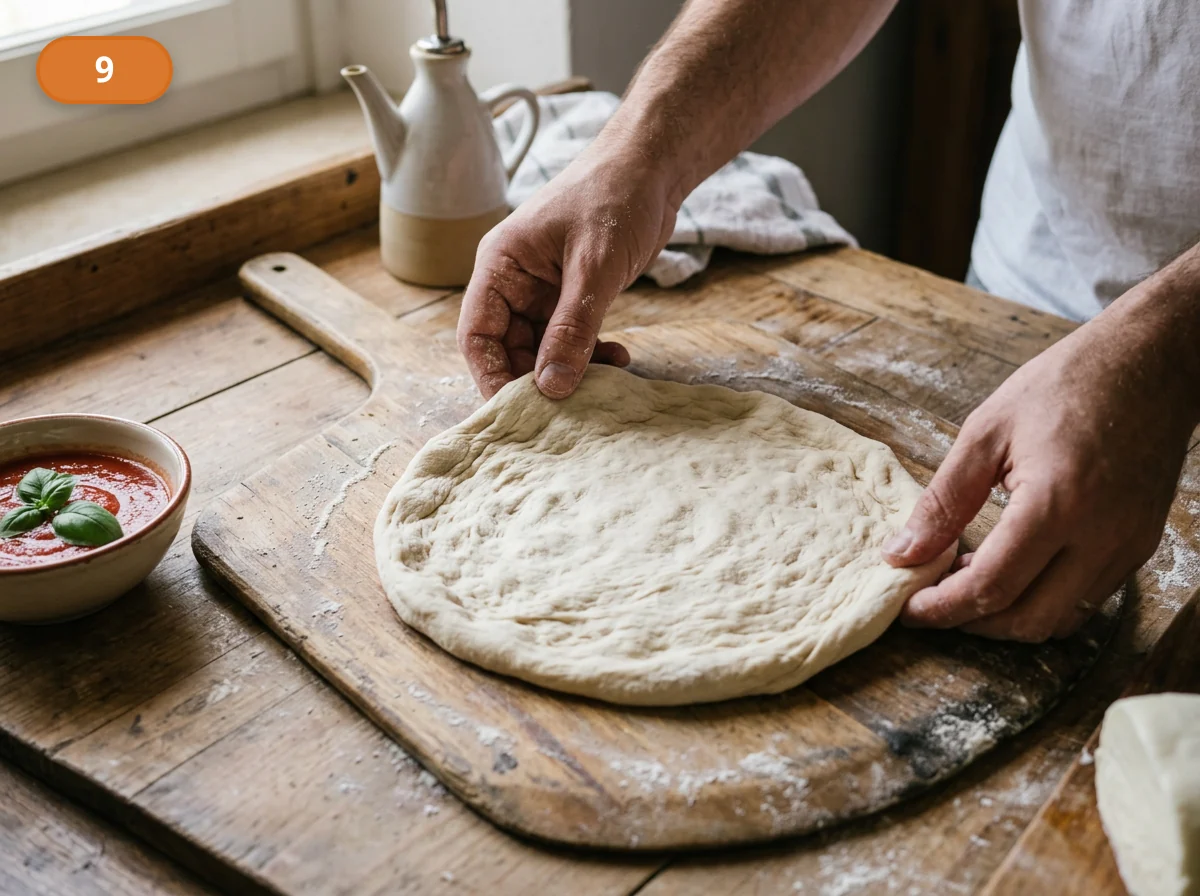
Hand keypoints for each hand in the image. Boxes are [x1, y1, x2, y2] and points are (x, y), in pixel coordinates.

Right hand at [457, 150, 678, 398]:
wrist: (652, 167)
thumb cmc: (614, 197)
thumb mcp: (593, 268)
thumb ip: (572, 329)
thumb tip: (552, 387)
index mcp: (500, 265)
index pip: (477, 334)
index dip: (491, 375)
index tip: (518, 409)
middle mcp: (514, 281)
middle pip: (508, 349)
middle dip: (537, 378)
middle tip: (572, 404)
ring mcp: (543, 290)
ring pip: (542, 349)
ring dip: (570, 369)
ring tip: (605, 379)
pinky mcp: (572, 295)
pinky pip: (571, 339)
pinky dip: (590, 354)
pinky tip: (618, 359)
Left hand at [882, 294, 1197, 641]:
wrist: (1151, 361)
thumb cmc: (1067, 384)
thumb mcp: (986, 431)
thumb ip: (943, 500)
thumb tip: (902, 552)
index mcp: (1056, 505)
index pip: (990, 587)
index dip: (941, 608)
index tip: (907, 607)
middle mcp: (1100, 538)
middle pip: (1027, 621)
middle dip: (971, 623)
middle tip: (931, 600)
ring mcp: (1127, 546)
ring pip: (1060, 620)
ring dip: (1008, 616)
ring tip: (966, 580)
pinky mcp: (1140, 546)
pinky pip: (1087, 599)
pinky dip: (1043, 600)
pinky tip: (1011, 568)